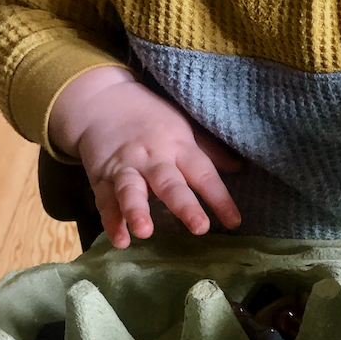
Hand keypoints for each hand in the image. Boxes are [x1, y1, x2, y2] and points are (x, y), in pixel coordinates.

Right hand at [49, 66, 241, 247]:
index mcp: (178, 146)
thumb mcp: (183, 127)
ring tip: (144, 232)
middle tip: (200, 228)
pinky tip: (120, 240)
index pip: (203, 173)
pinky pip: (105, 202)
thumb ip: (209, 151)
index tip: (234, 222)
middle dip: (184, 206)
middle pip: (169, 183)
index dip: (220, 198)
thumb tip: (240, 168)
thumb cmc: (150, 117)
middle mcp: (152, 158)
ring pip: (131, 190)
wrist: (100, 99)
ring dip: (137, 211)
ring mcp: (125, 168)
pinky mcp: (101, 178)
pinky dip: (111, 221)